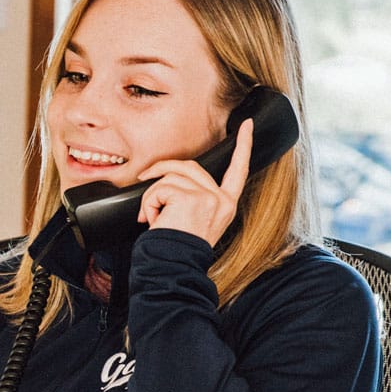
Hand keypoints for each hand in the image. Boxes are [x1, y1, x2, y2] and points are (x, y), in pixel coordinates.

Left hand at [136, 118, 252, 244]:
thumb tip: (172, 177)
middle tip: (144, 178)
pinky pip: (160, 188)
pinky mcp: (191, 198)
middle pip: (189, 167)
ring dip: (152, 194)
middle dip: (162, 169)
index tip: (246, 125)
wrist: (174, 267)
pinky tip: (151, 220)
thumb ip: (194, 197)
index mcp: (226, 204)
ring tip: (151, 216)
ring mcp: (209, 197)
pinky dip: (148, 203)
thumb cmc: (178, 248)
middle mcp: (222, 200)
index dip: (243, 145)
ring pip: (171, 176)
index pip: (238, 169)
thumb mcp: (195, 220)